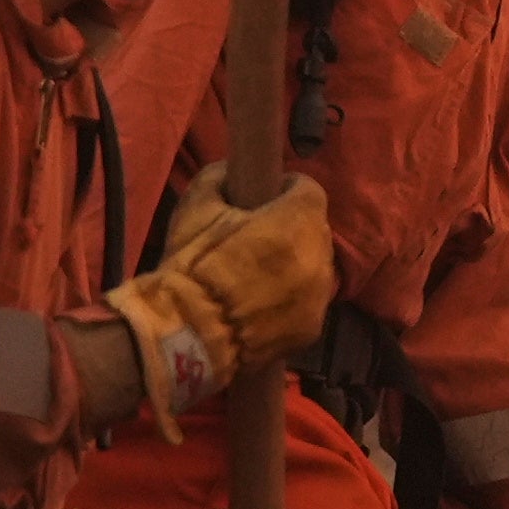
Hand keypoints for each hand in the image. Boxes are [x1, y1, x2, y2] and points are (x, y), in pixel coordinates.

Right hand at [107, 173, 332, 425]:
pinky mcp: (313, 329)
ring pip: (315, 267)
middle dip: (293, 228)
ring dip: (296, 265)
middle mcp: (319, 256)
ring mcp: (320, 296)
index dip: (287, 189)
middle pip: (315, 230)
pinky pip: (308, 302)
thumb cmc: (193, 266)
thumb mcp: (196, 206)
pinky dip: (292, 300)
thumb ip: (220, 178)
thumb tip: (231, 173)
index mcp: (297, 220)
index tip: (266, 197)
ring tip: (260, 276)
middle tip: (258, 238)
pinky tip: (262, 306)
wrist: (189, 335)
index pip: (309, 189)